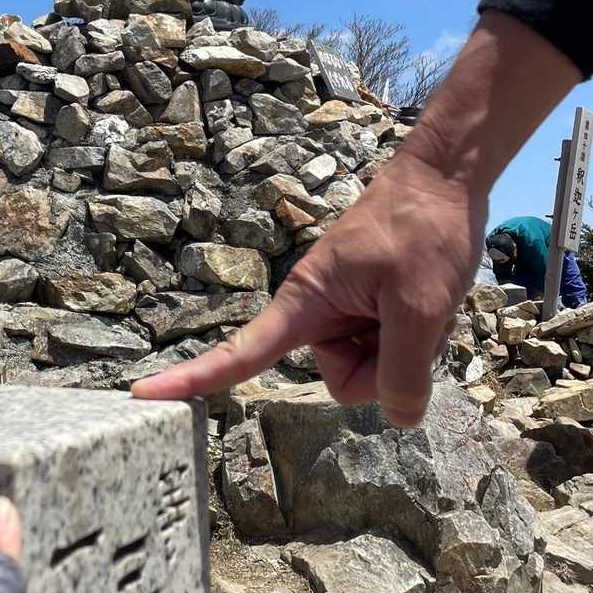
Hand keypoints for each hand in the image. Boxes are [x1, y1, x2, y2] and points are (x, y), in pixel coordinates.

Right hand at [132, 148, 486, 428]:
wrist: (446, 176)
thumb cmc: (425, 230)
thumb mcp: (422, 307)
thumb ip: (404, 371)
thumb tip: (397, 416)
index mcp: (307, 300)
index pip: (242, 351)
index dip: (196, 378)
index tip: (145, 394)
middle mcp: (318, 310)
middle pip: (343, 378)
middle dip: (386, 363)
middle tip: (416, 314)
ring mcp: (347, 309)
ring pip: (374, 366)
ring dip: (410, 344)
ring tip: (427, 298)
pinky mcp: (371, 307)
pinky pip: (389, 347)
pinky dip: (417, 333)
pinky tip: (433, 300)